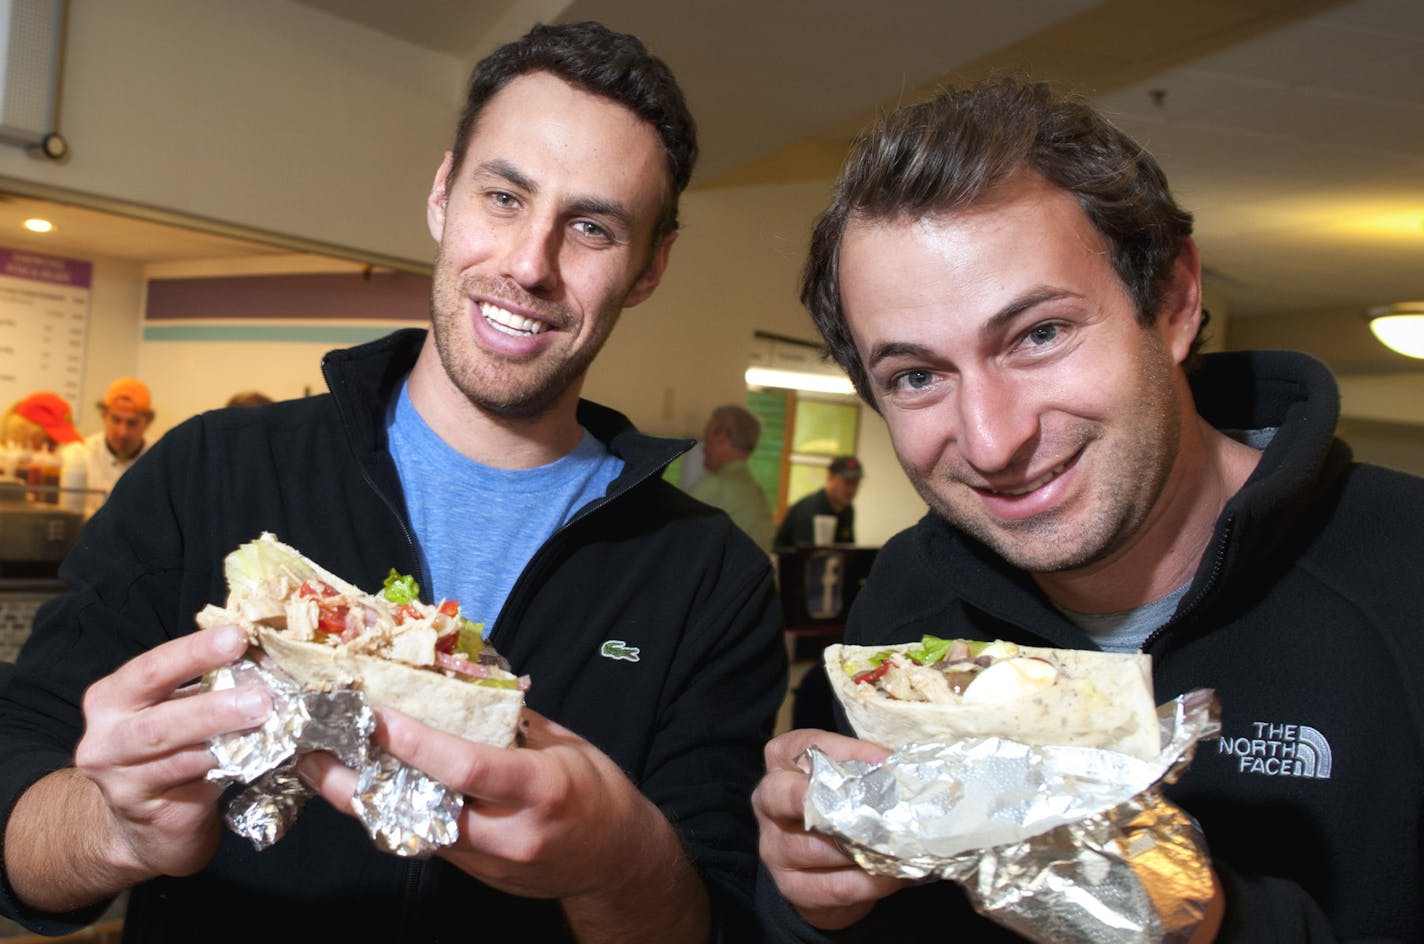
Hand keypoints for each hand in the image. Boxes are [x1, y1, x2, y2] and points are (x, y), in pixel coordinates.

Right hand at [70, 623, 270, 881]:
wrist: (143, 820)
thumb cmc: (167, 749)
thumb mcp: (175, 708)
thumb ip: (204, 685)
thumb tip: (264, 656)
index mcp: (112, 698)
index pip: (151, 669)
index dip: (194, 652)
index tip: (238, 636)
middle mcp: (105, 739)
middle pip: (159, 723)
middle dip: (213, 707)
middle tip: (260, 697)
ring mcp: (121, 781)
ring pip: (179, 758)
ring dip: (227, 742)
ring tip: (265, 725)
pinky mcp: (146, 812)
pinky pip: (194, 786)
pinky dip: (228, 768)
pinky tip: (257, 756)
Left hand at [301, 707, 707, 939]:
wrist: (618, 865)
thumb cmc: (600, 796)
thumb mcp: (570, 747)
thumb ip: (515, 723)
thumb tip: (464, 684)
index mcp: (540, 791)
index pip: (465, 769)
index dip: (414, 743)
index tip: (372, 715)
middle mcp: (507, 833)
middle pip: (416, 811)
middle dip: (356, 784)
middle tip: (309, 748)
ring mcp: (487, 862)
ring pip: (406, 831)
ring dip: (358, 800)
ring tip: (316, 764)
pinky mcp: (474, 875)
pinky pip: (420, 839)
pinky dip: (386, 811)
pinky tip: (359, 788)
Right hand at [752, 728, 906, 929]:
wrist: (821, 869)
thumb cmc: (839, 809)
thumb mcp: (845, 779)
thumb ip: (864, 768)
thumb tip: (898, 767)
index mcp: (781, 763)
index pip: (805, 747)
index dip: (846, 752)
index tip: (885, 760)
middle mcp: (768, 802)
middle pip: (783, 796)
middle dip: (820, 798)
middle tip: (860, 805)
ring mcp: (774, 848)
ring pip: (814, 847)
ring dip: (860, 849)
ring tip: (897, 846)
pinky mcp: (792, 886)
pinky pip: (833, 886)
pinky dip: (868, 882)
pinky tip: (893, 876)